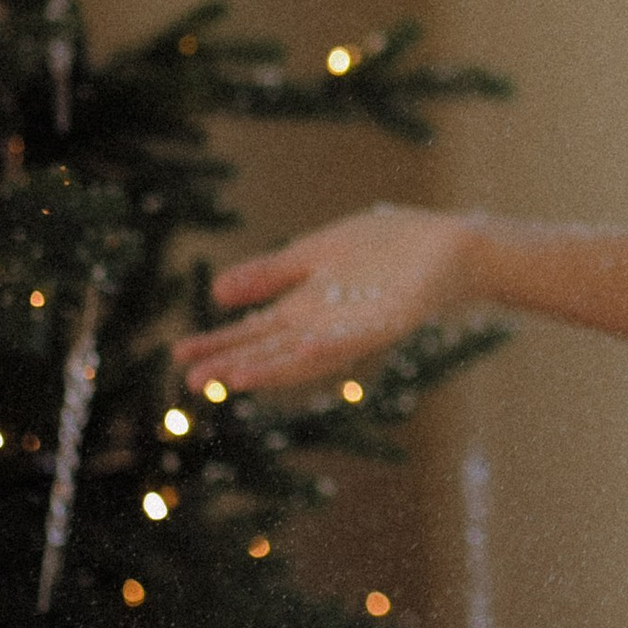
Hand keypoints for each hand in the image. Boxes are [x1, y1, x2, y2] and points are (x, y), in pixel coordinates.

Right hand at [178, 203, 482, 395]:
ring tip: (237, 377)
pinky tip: (305, 344)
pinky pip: (358, 336)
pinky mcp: (391, 319)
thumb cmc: (386, 249)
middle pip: (273, 350)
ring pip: (309, 353)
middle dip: (235, 365)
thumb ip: (272, 273)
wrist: (450, 245)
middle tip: (192, 382)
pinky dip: (331, 343)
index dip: (218, 344)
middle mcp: (327, 325)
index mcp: (306, 309)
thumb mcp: (317, 253)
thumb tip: (217, 292)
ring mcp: (358, 325)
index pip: (254, 332)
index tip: (178, 356)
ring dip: (275, 366)